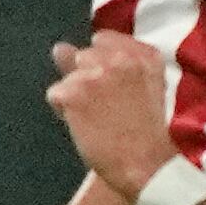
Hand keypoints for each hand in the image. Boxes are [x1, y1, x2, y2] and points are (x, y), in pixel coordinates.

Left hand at [45, 33, 177, 199]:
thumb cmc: (150, 134)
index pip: (104, 40)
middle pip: (83, 58)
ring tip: (97, 120)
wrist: (148, 164)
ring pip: (68, 77)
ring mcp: (94, 74)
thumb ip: (106, 63)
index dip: (102, 63)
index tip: (112, 86)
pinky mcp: (74, 92)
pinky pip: (56, 95)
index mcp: (144, 55)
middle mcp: (119, 58)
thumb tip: (59, 48)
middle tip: (105, 108)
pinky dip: (64, 111)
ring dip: (76, 96)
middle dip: (88, 78)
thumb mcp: (144, 89)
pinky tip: (84, 127)